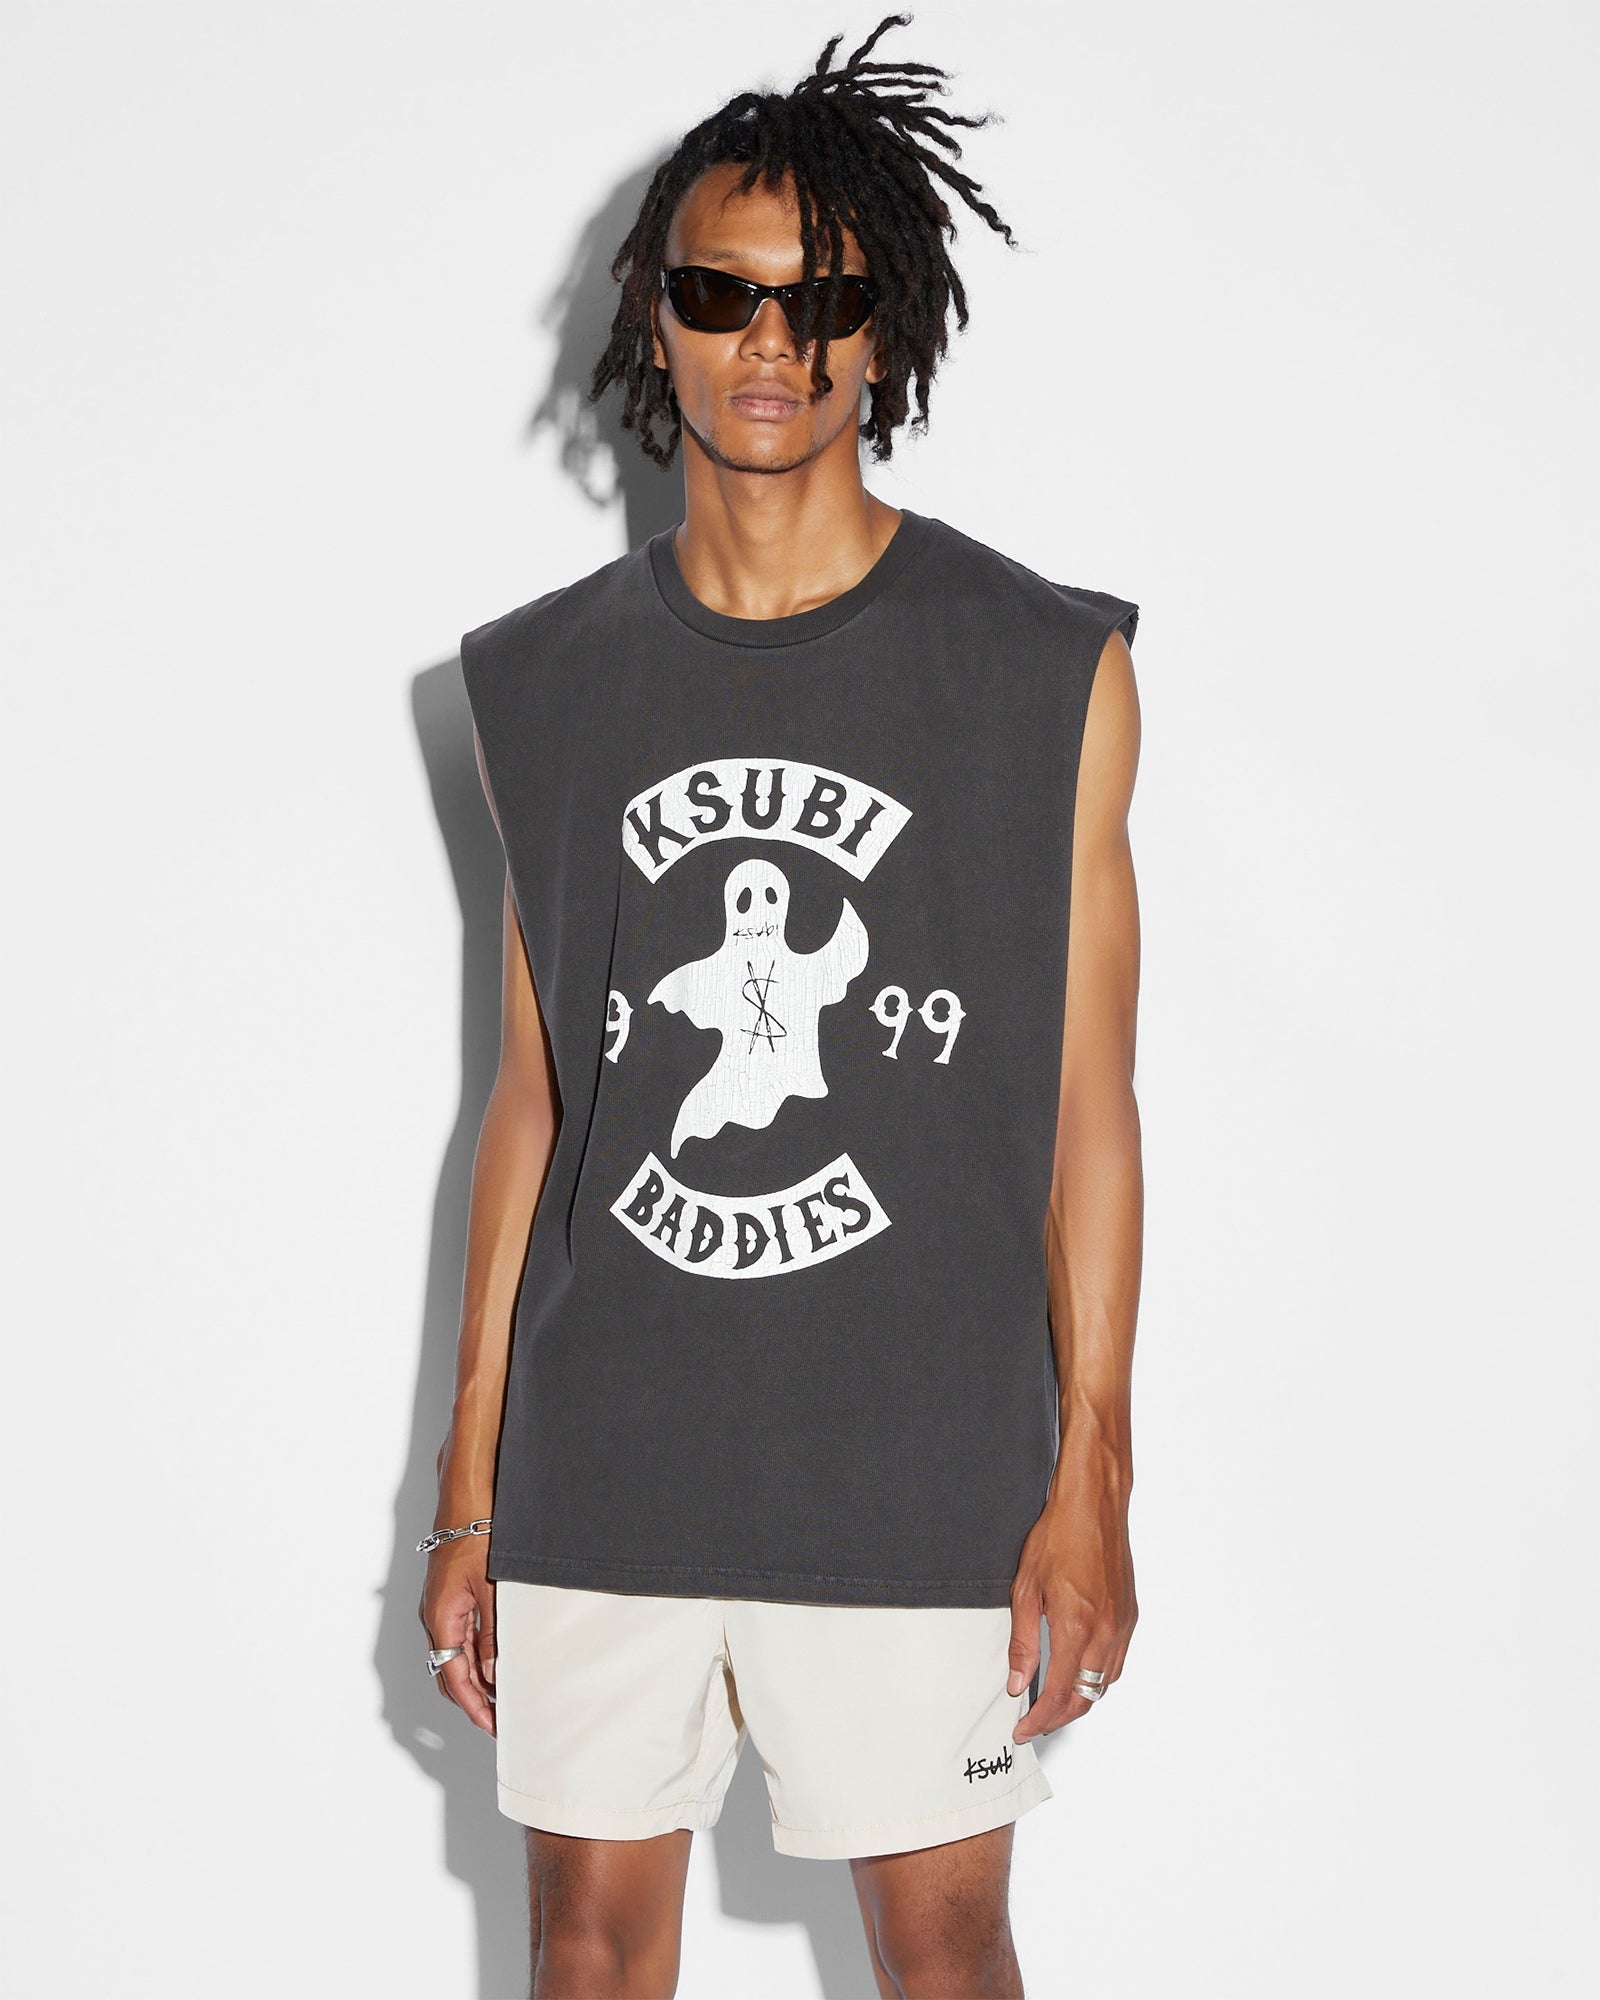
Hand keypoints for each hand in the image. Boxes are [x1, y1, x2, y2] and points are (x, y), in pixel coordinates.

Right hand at [419, 1540, 496, 1734]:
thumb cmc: (476, 1538)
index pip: (454, 1677)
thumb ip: (492, 1634)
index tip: (492, 1725)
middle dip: (473, 1700)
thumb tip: (492, 1674)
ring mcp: (441, 1610)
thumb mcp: (491, 1590)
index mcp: (440, 1619)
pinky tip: (494, 1662)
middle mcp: (435, 1619)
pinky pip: (459, 1639)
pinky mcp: (450, 1600)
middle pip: (449, 1674)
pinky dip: (475, 1657)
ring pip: (454, 1658)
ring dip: (475, 1680)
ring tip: (501, 1696)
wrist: (465, 1503)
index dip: (474, 1705)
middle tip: (500, 1718)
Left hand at [1007, 1470, 1136, 1742]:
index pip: (1058, 1694)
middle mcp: (1105, 1632)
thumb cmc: (1059, 1536)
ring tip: (1054, 1704)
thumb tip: (1017, 1681)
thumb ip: (1022, 1641)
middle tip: (1035, 1722)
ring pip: (1104, 1683)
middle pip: (1085, 1697)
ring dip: (1080, 1700)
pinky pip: (1116, 1662)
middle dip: (1059, 1718)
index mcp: (1076, 1626)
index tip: (1024, 1729)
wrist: (1093, 1505)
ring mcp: (1122, 1625)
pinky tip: (1079, 1672)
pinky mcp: (1130, 1616)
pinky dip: (1097, 1678)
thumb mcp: (1026, 1589)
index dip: (1039, 1719)